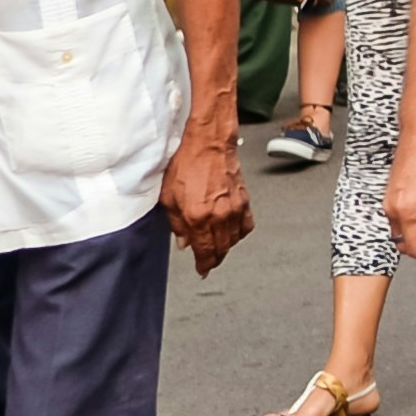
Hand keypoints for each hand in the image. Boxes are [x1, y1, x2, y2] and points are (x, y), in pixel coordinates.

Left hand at [160, 128, 250, 273]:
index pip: (204, 252)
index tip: (202, 270)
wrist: (208, 145)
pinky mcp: (245, 201)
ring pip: (234, 240)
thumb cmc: (187, 164)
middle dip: (214, 259)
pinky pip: (246, 226)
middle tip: (208, 262)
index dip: (203, 265)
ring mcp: (234, 209)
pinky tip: (232, 233)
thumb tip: (183, 241)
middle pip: (221, 249)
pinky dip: (239, 234)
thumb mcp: (168, 197)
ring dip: (226, 248)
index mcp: (198, 217)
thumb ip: (176, 224)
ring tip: (218, 248)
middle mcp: (219, 216)